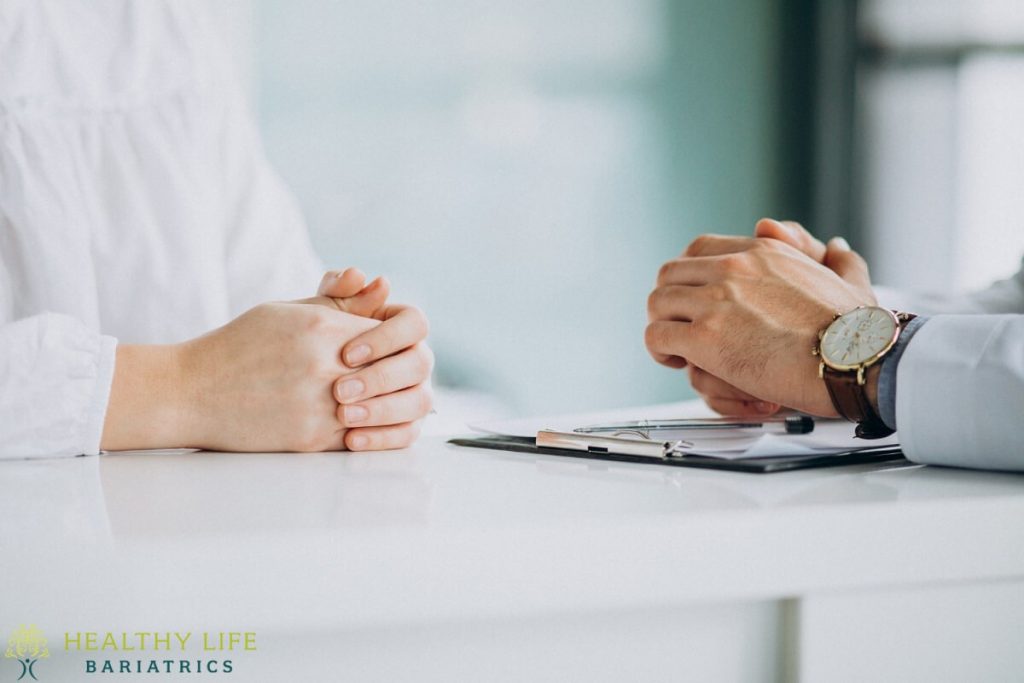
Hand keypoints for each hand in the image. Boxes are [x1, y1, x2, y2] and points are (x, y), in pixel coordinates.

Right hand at [102, 298, 431, 451]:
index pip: (394, 332)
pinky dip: (373, 431)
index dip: (398, 340)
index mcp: (323, 328)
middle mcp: (326, 367)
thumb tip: (382, 286)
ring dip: (392, 404)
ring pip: (386, 408)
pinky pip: (363, 438)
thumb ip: (340, 301)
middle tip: (397, 375)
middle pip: (397, 371)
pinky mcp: (311, 440)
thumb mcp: (288, 311)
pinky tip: (367, 422)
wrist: (192, 392)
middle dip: (402, 374)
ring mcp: (320, 407)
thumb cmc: (240, 346)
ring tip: (386, 398)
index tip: (390, 345)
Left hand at [312, 267, 433, 449]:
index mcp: (399, 327)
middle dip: (381, 378)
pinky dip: (382, 438)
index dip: (387, 338)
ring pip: (420, 402)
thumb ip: (335, 294)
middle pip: (421, 364)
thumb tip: (359, 276)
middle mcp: (412, 358)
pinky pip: (407, 435)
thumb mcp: (312, 314)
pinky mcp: (403, 425)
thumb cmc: (297, 342)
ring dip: (383, 410)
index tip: (347, 353)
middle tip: (340, 390)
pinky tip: (351, 439)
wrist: (274, 383)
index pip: (415, 323)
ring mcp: (412, 392)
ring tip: (343, 416)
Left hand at [646, 235, 875, 415]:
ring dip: (663, 325)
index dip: (689, 276)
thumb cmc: (855, 333)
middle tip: (681, 325)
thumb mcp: (850, 282)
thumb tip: (835, 245)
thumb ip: (839, 260)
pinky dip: (660, 350)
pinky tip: (675, 360)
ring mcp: (716, 301)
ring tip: (677, 347)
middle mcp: (735, 268)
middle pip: (671, 273)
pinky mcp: (705, 337)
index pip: (701, 249)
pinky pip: (658, 335)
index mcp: (764, 252)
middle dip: (671, 301)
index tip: (694, 298)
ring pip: (658, 302)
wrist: (854, 359)